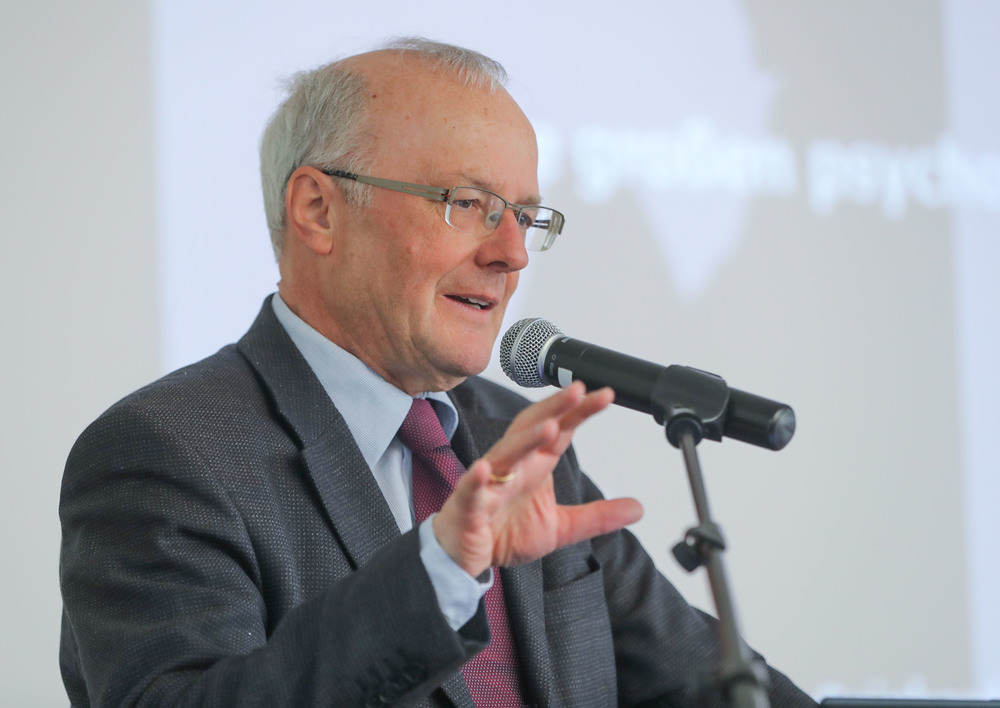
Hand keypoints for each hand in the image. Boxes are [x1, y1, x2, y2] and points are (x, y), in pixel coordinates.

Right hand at [433, 381, 643, 577]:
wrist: (465, 557)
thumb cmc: (504, 532)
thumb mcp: (561, 527)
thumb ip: (597, 516)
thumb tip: (637, 508)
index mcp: (534, 466)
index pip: (560, 430)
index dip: (581, 411)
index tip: (607, 395)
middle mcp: (513, 466)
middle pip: (532, 427)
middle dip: (554, 407)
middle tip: (580, 390)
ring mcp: (488, 482)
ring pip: (506, 452)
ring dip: (527, 438)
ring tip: (551, 426)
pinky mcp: (468, 505)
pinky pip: (471, 488)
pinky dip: (478, 478)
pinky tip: (487, 469)